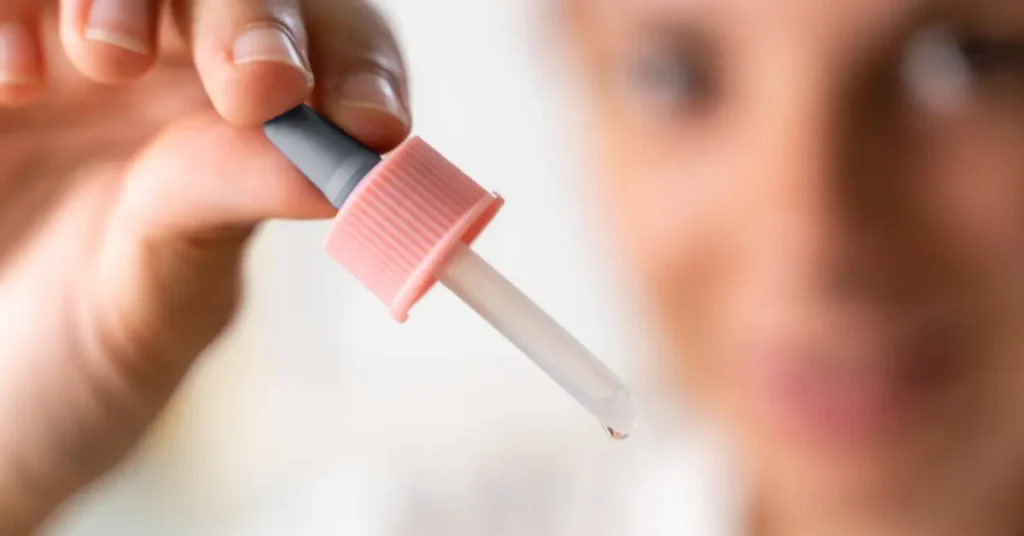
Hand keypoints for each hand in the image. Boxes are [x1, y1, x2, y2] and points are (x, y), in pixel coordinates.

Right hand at [0, 2, 408, 531]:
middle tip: (255, 84)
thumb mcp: (162, 298)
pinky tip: (16, 81)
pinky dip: (15, 13)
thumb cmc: (80, 354)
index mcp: (257, 128)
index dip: (362, 71)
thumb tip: (332, 168)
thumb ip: (226, 211)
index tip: (371, 122)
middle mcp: (181, 69)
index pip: (339, 55)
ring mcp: (82, 48)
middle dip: (253, 19)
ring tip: (108, 60)